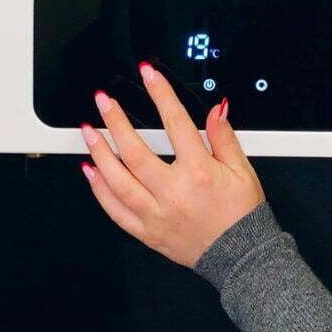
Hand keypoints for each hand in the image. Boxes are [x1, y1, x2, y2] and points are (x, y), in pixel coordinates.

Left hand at [80, 62, 266, 269]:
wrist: (240, 256)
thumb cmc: (241, 215)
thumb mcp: (242, 170)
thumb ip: (224, 137)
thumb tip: (216, 110)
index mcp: (199, 173)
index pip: (175, 123)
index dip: (161, 94)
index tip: (149, 75)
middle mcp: (174, 193)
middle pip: (135, 152)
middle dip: (116, 121)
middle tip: (104, 101)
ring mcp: (156, 214)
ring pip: (118, 181)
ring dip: (99, 153)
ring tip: (89, 131)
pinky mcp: (147, 232)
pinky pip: (116, 210)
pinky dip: (99, 190)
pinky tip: (91, 172)